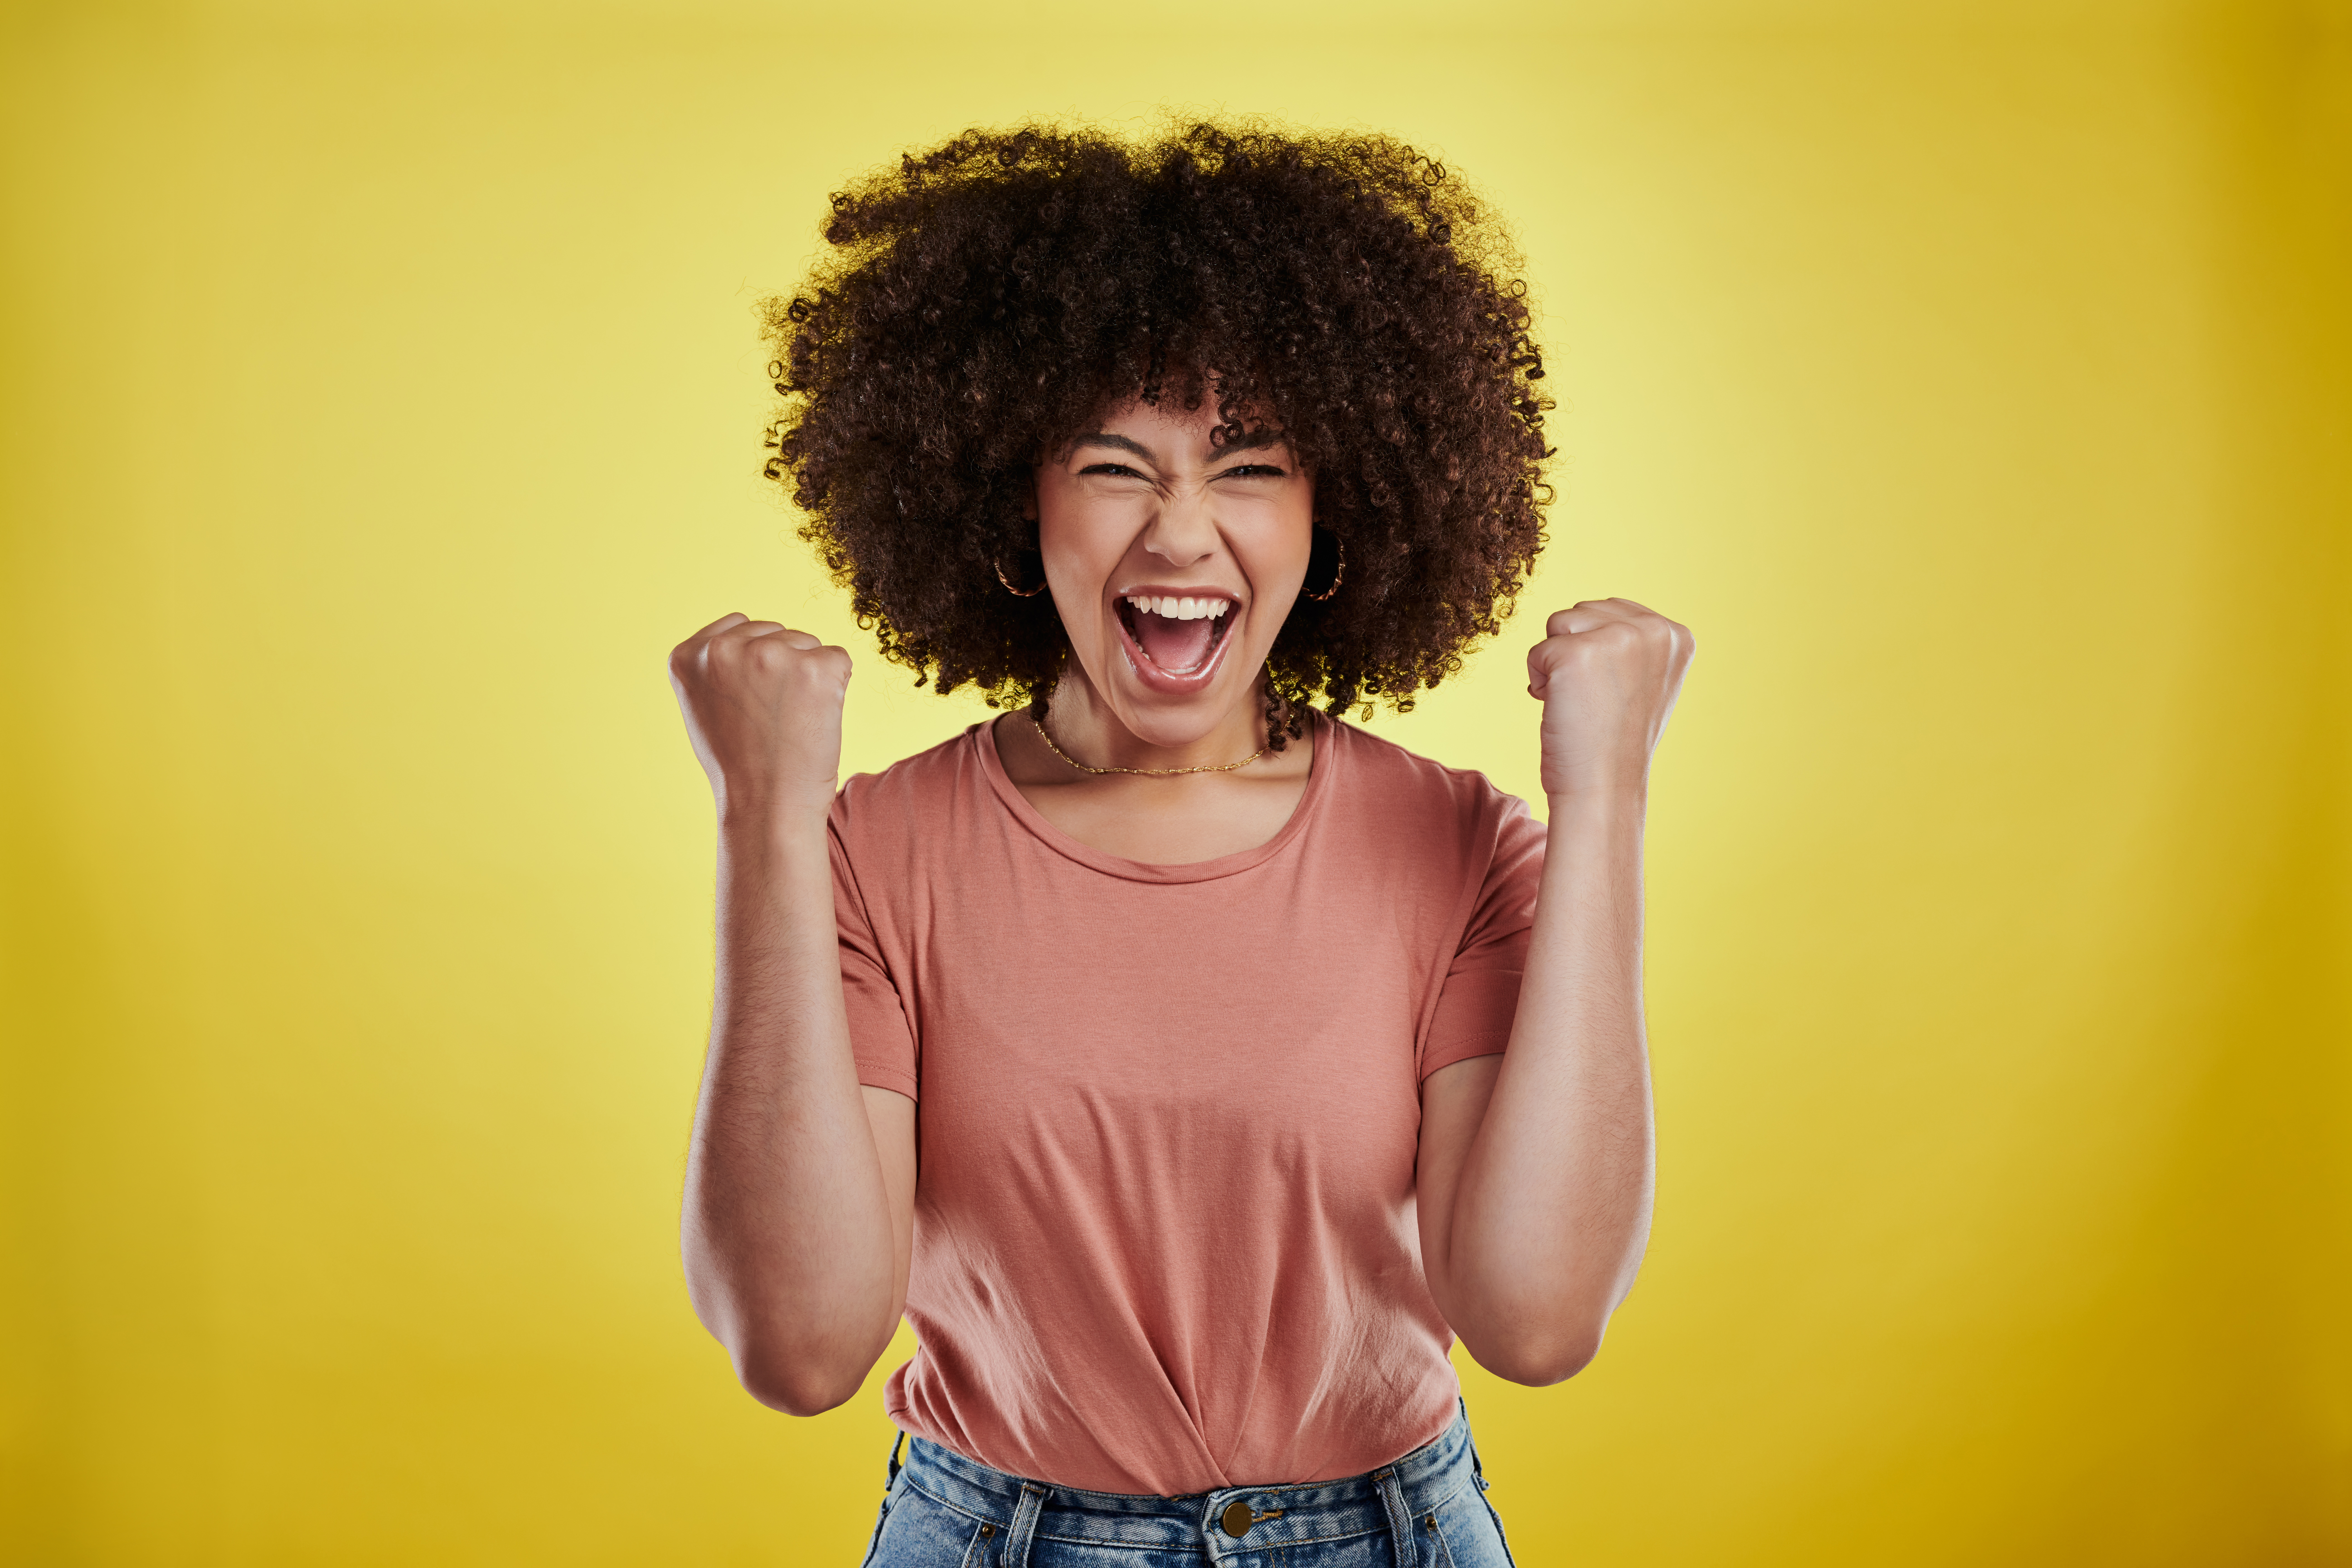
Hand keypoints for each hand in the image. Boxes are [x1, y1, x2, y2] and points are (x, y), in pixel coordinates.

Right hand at [669, 613, 852, 826]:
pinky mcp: (814, 668)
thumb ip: (718, 666)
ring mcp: (768, 655)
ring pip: (807, 644)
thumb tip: (749, 640)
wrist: (767, 807)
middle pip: (775, 632)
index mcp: (688, 655)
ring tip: (792, 721)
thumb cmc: (740, 764)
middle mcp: (722, 649)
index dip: (755, 664)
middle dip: (783, 666)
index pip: (740, 626)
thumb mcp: (705, 706)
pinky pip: (838, 659)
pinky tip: (815, 719)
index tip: (751, 701)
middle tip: (774, 717)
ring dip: (808, 676)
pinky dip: (836, 687)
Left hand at [1526, 598, 1694, 800]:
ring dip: (1555, 662)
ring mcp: (1617, 638)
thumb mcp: (1646, 681)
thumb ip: (1635, 644)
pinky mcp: (1576, 654)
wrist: (1604, 786)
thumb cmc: (1617, 740)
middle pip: (1584, 611)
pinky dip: (1538, 681)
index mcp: (1676, 635)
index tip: (1612, 689)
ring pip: (1559, 623)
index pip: (1613, 610)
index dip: (1598, 649)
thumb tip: (1595, 615)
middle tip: (1593, 698)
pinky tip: (1560, 709)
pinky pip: (1536, 652)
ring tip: (1578, 701)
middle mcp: (1653, 630)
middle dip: (1575, 650)